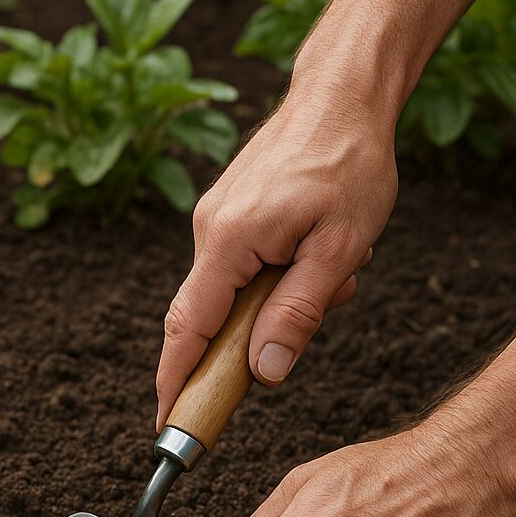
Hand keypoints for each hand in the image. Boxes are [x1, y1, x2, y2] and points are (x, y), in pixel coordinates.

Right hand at [156, 92, 398, 430]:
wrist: (343, 93)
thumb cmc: (348, 162)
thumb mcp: (338, 249)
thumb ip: (298, 313)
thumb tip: (263, 372)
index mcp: (228, 241)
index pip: (189, 329)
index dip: (175, 380)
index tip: (166, 423)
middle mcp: (208, 232)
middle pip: (208, 317)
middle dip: (250, 339)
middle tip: (305, 328)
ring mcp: (214, 221)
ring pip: (232, 293)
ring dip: (277, 302)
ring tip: (334, 276)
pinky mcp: (228, 215)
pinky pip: (241, 267)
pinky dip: (275, 278)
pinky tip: (318, 258)